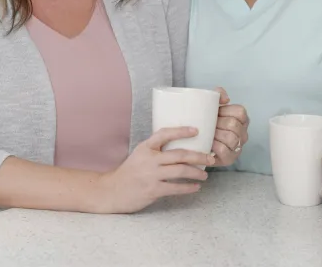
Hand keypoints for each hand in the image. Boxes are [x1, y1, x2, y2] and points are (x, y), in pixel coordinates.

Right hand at [97, 127, 214, 213]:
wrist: (111, 191)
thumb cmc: (129, 172)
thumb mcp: (139, 155)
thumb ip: (156, 150)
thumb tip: (180, 145)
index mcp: (146, 147)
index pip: (165, 133)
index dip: (181, 131)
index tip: (196, 130)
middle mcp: (149, 159)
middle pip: (179, 154)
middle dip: (198, 156)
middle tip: (210, 158)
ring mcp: (151, 175)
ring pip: (180, 171)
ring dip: (196, 172)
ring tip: (205, 175)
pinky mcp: (152, 190)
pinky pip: (175, 188)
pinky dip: (188, 188)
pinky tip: (195, 187)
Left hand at [211, 87, 248, 166]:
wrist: (198, 144)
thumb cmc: (208, 123)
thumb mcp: (213, 107)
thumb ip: (218, 95)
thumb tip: (225, 98)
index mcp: (242, 119)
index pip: (240, 112)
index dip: (225, 111)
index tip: (216, 113)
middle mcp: (243, 133)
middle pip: (233, 124)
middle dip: (218, 123)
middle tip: (208, 124)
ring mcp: (238, 147)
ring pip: (231, 138)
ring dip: (216, 135)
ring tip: (207, 134)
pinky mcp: (230, 159)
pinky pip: (224, 150)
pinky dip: (215, 145)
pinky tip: (209, 143)